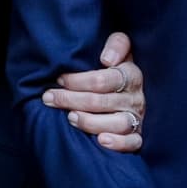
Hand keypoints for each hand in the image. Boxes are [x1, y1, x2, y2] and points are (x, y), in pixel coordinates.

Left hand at [48, 30, 145, 151]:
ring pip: (117, 123)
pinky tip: (100, 141)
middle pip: (103, 101)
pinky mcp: (136, 135)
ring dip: (91, 122)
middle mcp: (135, 97)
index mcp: (131, 75)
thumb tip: (107, 59)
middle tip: (50, 98)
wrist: (126, 89)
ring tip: (70, 118)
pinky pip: (132, 143)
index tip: (59, 79)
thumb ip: (117, 44)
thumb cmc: (113, 69)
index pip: (104, 79)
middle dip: (72, 99)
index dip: (78, 80)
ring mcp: (136, 118)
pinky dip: (118, 143)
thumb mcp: (118, 49)